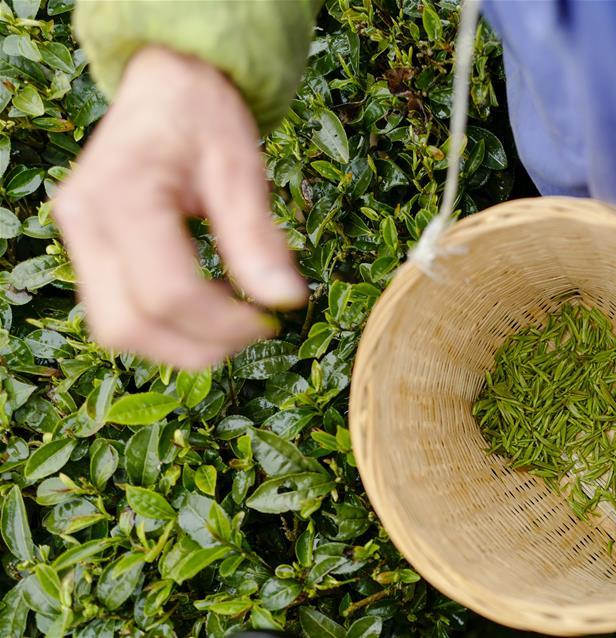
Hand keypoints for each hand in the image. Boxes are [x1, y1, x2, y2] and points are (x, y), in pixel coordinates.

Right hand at [54, 46, 306, 368]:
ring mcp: (78, 236)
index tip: (271, 322)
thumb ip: (258, 238)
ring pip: (116, 329)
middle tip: (253, 331)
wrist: (168, 81)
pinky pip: (117, 309)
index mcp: (122, 196)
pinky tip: (207, 308)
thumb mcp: (240, 167)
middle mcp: (84, 221)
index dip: (223, 323)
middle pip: (128, 325)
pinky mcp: (87, 247)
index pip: (169, 293)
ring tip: (233, 324)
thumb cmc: (203, 114)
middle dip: (197, 346)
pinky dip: (164, 325)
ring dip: (178, 344)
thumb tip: (286, 301)